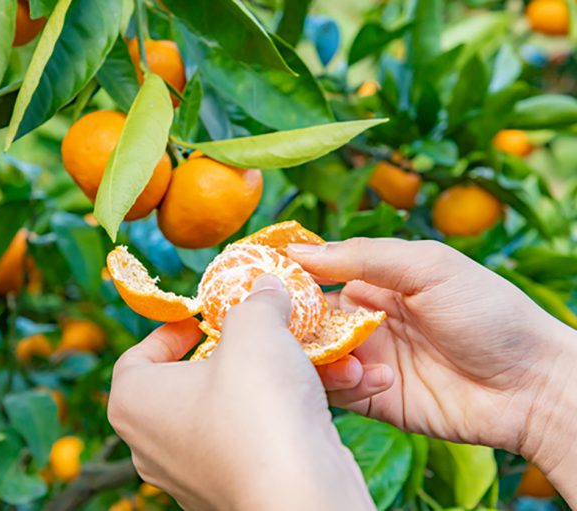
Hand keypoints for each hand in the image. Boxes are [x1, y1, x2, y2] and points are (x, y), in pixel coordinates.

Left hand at [108, 275, 374, 510]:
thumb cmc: (258, 405)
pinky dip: (291, 413)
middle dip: (240, 350)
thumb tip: (265, 286)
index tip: (205, 317)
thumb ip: (255, 301)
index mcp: (133, 402)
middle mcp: (153, 445)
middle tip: (263, 331)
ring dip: (280, 378)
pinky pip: (258, 438)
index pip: (139, 356)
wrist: (302, 497)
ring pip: (236, 409)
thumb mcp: (255, 329)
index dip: (173, 330)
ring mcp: (192, 474)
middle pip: (194, 381)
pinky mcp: (234, 491)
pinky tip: (336, 387)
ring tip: (318, 352)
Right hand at [288, 238, 576, 501]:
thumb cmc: (488, 312)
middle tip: (278, 328)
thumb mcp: (429, 267)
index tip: (257, 279)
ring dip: (320, 358)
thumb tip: (298, 249)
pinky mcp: (375, 399)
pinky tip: (379, 380)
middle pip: (306, 321)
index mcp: (373, 283)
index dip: (286, 277)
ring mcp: (368, 361)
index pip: (314, 276)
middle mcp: (363, 321)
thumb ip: (363, 256)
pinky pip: (339, 393)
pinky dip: (345, 386)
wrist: (532, 384)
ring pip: (316, 359)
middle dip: (291, 324)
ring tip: (348, 360)